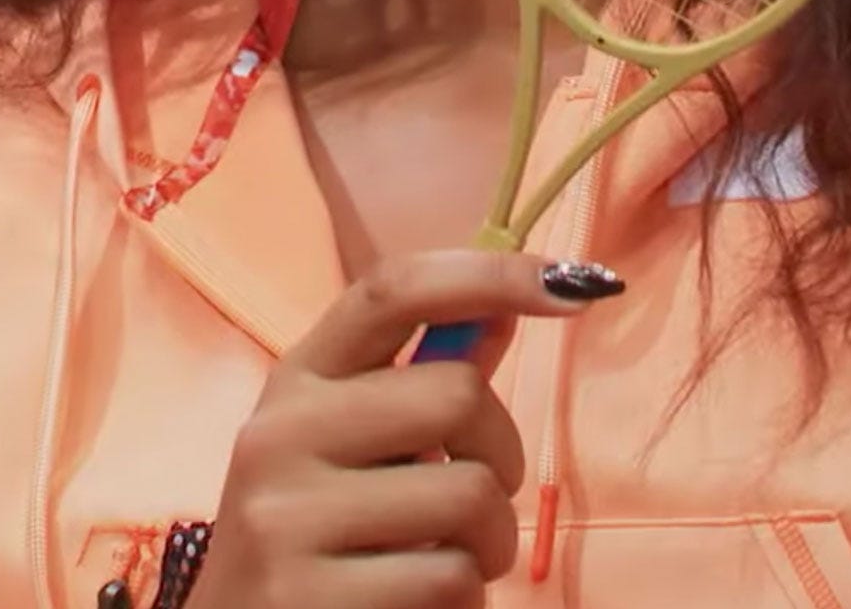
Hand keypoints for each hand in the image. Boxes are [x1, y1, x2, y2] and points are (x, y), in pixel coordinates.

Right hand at [183, 250, 625, 608]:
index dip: (492, 274)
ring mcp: (284, 521)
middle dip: (501, 454)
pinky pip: (450, 579)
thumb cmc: (321, 532)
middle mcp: (277, 437)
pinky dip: (462, 599)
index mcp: (297, 380)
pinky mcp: (308, 600)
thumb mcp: (355, 442)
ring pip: (470, 495)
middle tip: (476, 502)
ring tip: (444, 559)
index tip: (573, 284)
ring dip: (490, 540)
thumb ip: (427, 378)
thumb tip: (505, 307)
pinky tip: (415, 605)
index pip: (395, 290)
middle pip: (459, 396)